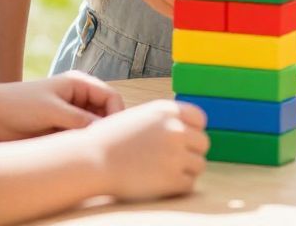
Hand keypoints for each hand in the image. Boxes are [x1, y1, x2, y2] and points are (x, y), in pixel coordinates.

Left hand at [0, 72, 123, 139]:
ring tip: (86, 151)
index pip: (111, 97)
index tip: (112, 135)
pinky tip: (76, 154)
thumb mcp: (52, 110)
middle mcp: (79, 98)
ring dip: (94, 139)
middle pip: (107, 113)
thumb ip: (79, 120)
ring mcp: (72, 114)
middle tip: (103, 147)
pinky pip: (81, 138)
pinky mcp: (63, 129)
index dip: (117, 115)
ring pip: (95, 128)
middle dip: (107, 129)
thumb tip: (103, 132)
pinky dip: (82, 145)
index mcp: (79, 83)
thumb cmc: (20, 105)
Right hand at [92, 100, 208, 201]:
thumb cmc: (112, 140)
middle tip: (170, 160)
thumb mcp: (140, 117)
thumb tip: (189, 130)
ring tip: (161, 172)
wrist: (92, 160)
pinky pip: (189, 184)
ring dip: (185, 170)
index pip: (200, 119)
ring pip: (198, 165)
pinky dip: (178, 186)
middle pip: (203, 143)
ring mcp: (176, 154)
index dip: (192, 131)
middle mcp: (175, 129)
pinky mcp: (173, 178)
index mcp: (167, 110)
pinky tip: (159, 183)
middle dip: (190, 152)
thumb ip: (165, 120)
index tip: (182, 141)